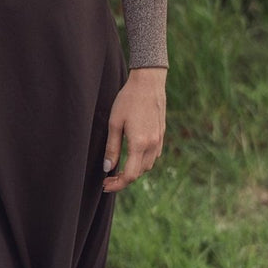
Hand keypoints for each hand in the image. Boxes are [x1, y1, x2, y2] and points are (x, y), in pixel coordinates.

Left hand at [102, 68, 165, 193]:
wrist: (148, 83)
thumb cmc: (128, 100)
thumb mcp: (114, 123)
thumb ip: (112, 147)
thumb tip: (108, 168)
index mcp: (139, 144)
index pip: (130, 175)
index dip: (117, 184)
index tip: (105, 185)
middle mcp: (152, 145)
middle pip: (139, 173)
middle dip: (124, 179)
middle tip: (108, 179)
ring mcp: (159, 140)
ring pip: (148, 165)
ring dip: (134, 170)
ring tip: (119, 169)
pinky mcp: (162, 134)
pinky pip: (153, 155)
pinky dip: (143, 161)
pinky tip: (133, 156)